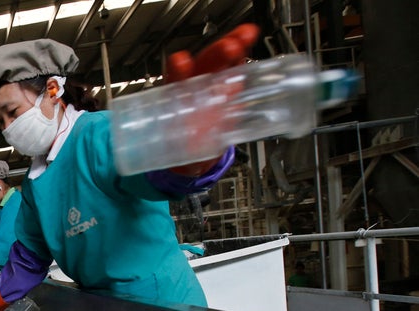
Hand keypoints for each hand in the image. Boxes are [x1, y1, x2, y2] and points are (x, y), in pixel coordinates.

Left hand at [165, 23, 259, 175]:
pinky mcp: (227, 92)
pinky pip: (234, 72)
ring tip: (243, 37)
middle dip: (215, 55)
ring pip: (220, 64)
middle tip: (229, 48)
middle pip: (202, 68)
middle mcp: (191, 90)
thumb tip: (193, 160)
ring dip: (232, 48)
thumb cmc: (179, 150)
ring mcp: (211, 89)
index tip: (181, 62)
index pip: (174, 82)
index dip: (178, 71)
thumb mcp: (180, 156)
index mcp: (174, 102)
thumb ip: (187, 155)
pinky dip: (242, 60)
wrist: (191, 155)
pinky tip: (248, 43)